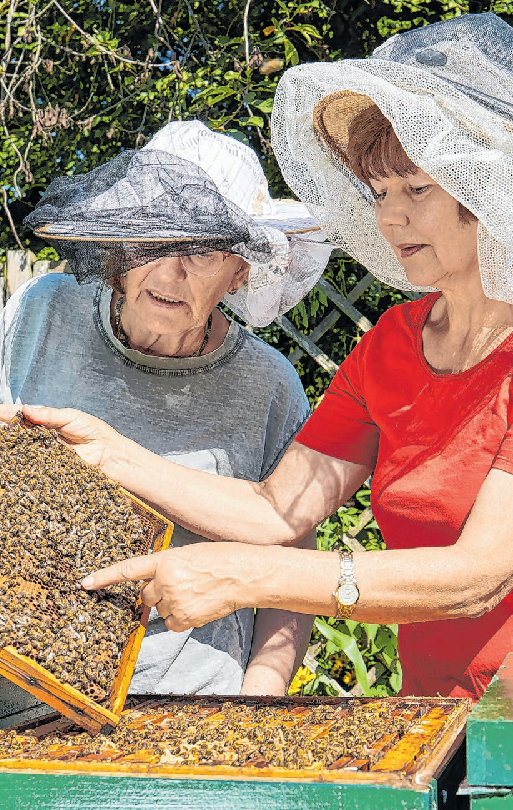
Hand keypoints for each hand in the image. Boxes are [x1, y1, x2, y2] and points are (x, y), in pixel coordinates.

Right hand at [0, 404, 119, 469]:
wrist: (108, 454)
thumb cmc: (92, 431)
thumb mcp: (70, 417)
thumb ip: (48, 414)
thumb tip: (26, 409)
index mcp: (45, 420)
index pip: (21, 415)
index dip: (7, 413)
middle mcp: (40, 437)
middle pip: (16, 432)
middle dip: (5, 430)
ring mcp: (42, 452)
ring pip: (20, 449)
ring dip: (10, 446)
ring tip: (4, 443)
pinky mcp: (46, 467)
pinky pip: (31, 465)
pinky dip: (21, 463)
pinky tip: (12, 461)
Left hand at [81, 542, 252, 631]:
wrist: (245, 574)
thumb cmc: (222, 559)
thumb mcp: (189, 555)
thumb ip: (167, 569)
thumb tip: (154, 589)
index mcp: (165, 560)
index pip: (127, 569)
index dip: (104, 577)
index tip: (86, 583)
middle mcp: (165, 581)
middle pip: (146, 596)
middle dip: (158, 594)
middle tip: (183, 586)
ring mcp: (174, 601)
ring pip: (161, 610)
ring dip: (174, 605)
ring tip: (198, 593)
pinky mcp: (184, 618)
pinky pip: (173, 623)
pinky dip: (183, 618)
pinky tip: (200, 605)